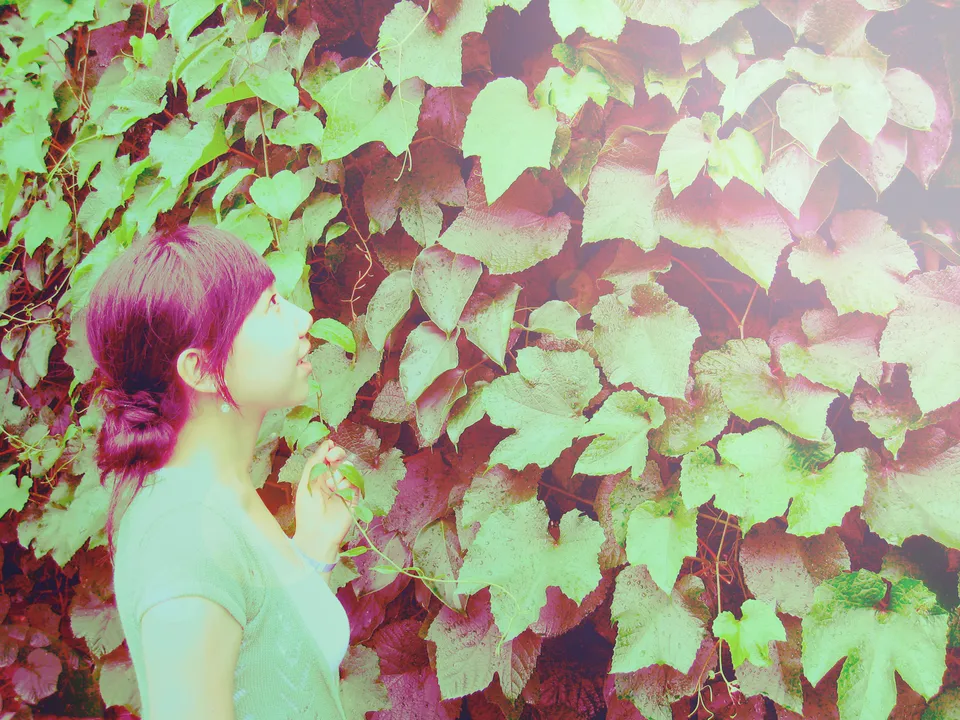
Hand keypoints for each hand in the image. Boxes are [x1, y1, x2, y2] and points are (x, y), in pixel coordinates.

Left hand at [293, 439, 358, 559]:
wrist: (317, 534)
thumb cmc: (307, 511)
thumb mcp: (306, 483)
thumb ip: (314, 463)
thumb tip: (326, 444)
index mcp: (319, 476)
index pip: (327, 457)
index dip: (329, 450)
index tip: (329, 446)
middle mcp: (332, 480)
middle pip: (340, 459)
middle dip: (338, 454)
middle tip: (333, 456)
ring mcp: (344, 488)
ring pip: (348, 469)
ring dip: (340, 474)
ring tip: (331, 486)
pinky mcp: (354, 497)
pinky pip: (354, 482)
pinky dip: (347, 484)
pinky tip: (339, 492)